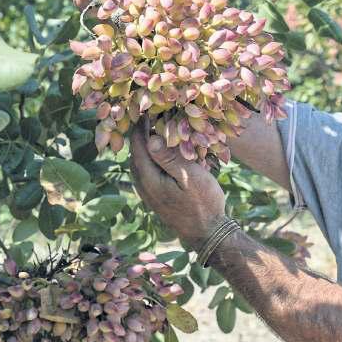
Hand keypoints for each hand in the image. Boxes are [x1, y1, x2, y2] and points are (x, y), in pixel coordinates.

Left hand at [128, 124, 225, 250]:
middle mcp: (142, 184)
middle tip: (152, 113)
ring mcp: (147, 191)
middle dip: (141, 133)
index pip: (137, 145)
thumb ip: (170, 159)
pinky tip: (164, 150)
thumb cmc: (203, 203)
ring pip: (141, 161)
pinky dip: (152, 156)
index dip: (140, 125)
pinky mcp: (155, 195)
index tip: (147, 107)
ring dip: (146, 144)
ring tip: (157, 128)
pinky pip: (148, 169)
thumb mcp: (190, 178)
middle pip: (135, 152)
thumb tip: (149, 138)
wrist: (206, 233)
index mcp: (148, 178)